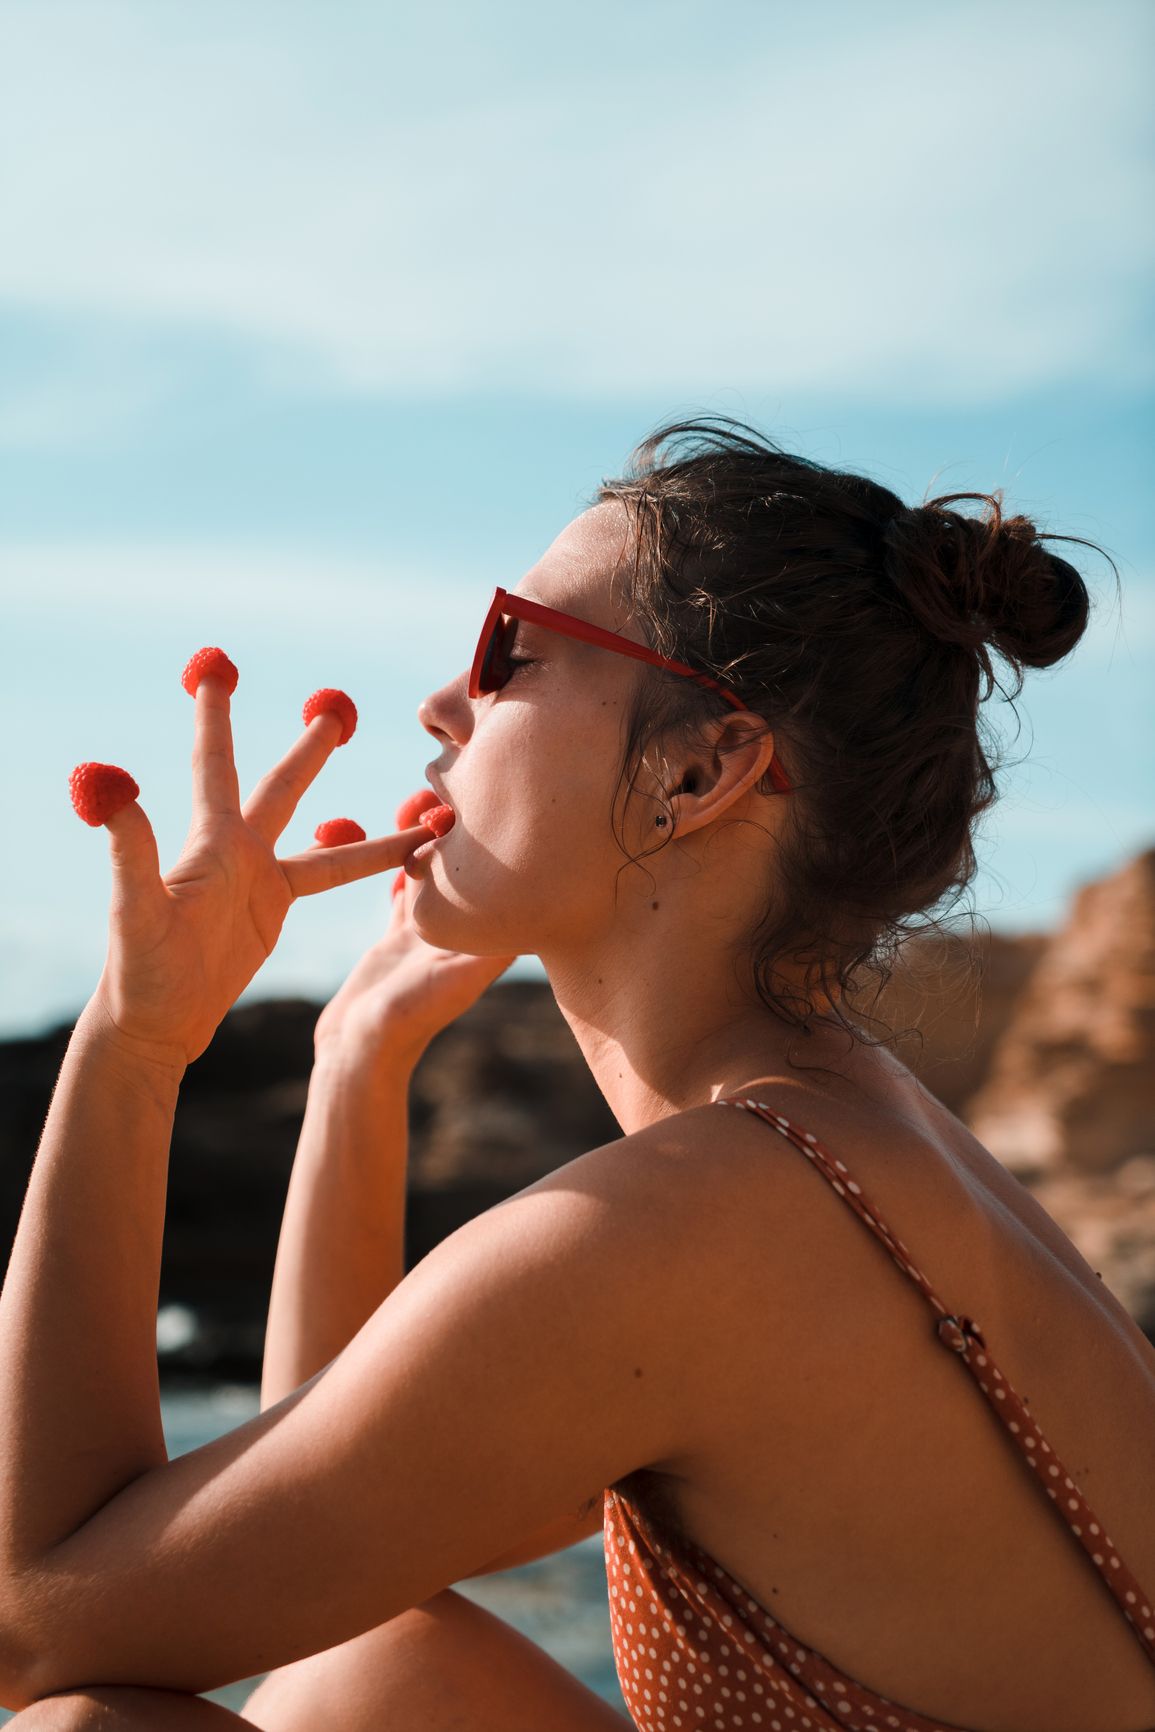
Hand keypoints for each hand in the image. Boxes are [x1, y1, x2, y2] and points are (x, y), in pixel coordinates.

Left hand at [87, 672, 429, 1068]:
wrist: (156, 1020)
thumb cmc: (142, 968)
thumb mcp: (137, 909)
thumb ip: (131, 849)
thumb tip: (106, 786)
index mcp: (211, 842)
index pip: (215, 762)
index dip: (214, 715)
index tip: (214, 667)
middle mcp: (235, 850)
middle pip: (279, 785)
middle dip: (309, 748)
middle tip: (335, 707)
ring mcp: (257, 880)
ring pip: (320, 836)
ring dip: (366, 821)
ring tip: (418, 805)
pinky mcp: (272, 910)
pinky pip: (329, 878)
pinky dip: (366, 866)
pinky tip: (399, 857)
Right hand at [314, 789, 516, 1065]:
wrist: (359, 1052)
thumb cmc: (407, 1020)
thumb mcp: (452, 980)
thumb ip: (488, 949)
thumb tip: (536, 914)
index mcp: (485, 942)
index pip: (506, 881)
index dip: (504, 839)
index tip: (490, 797)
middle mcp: (465, 935)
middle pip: (472, 868)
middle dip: (460, 825)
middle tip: (445, 785)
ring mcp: (432, 934)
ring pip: (436, 869)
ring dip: (427, 834)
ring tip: (417, 797)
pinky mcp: (400, 937)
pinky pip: (405, 885)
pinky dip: (399, 856)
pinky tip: (396, 825)